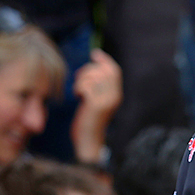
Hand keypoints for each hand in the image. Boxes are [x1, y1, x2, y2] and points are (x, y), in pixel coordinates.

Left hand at [71, 49, 122, 163]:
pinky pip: (87, 86)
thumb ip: (98, 86)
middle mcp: (115, 96)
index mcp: (117, 94)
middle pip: (103, 70)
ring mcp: (107, 101)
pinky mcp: (96, 105)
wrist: (88, 140)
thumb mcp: (96, 100)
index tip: (94, 53)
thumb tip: (95, 64)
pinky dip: (78, 88)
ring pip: (94, 77)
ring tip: (78, 91)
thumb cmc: (88, 119)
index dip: (105, 60)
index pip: (115, 70)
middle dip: (88, 70)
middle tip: (78, 79)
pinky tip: (77, 97)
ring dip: (81, 80)